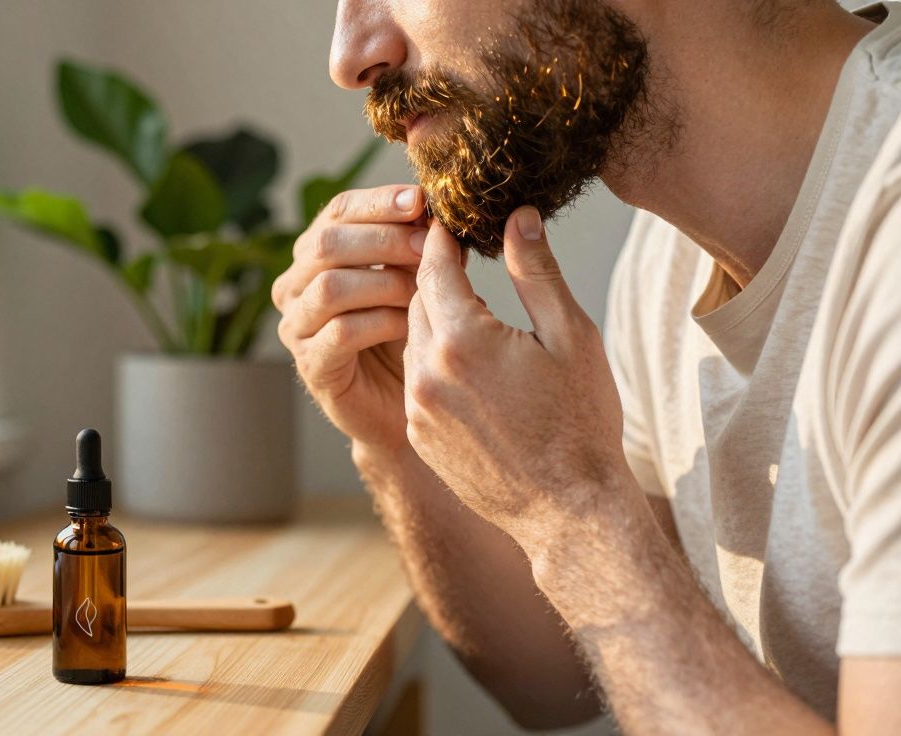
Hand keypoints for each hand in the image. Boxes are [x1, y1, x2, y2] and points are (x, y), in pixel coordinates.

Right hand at [272, 185, 426, 452]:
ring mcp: (297, 327)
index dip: (377, 201)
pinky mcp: (311, 366)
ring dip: (384, 282)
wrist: (408, 406)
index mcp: (318, 254)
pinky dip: (381, 322)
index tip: (420, 200)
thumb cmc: (412, 336)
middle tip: (427, 247)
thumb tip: (439, 212)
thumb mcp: (420, 279)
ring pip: (329, 287)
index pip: (337, 211)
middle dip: (382, 239)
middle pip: (326, 244)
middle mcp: (296, 286)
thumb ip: (420, 246)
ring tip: (424, 291)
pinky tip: (412, 325)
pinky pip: (340, 332)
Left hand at [402, 207, 632, 545]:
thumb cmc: (580, 422)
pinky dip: (434, 364)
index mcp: (462, 340)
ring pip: (413, 341)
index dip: (441, 238)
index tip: (448, 219)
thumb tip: (518, 216)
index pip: (433, 267)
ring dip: (436, 323)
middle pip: (418, 301)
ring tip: (471, 315)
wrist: (568, 510)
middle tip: (459, 256)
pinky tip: (469, 368)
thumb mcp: (570, 336)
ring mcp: (416, 408)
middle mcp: (426, 372)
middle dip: (438, 278)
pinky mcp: (417, 436)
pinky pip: (416, 381)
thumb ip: (536, 272)